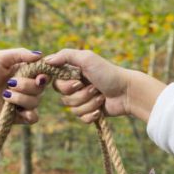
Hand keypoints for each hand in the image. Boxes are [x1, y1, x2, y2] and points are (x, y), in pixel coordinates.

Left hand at [0, 48, 48, 124]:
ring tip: (5, 94)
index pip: (43, 74)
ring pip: (36, 102)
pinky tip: (18, 109)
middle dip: (27, 85)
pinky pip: (33, 118)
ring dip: (21, 98)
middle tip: (10, 83)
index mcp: (23, 72)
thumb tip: (40, 55)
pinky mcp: (17, 116)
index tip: (39, 75)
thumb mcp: (0, 58)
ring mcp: (21, 102)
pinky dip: (30, 114)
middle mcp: (25, 87)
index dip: (44, 75)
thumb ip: (21, 54)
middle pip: (40, 88)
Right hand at [44, 49, 166, 122]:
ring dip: (89, 103)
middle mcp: (76, 87)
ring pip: (73, 110)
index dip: (65, 86)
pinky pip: (81, 119)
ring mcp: (83, 101)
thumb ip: (65, 55)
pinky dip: (92, 114)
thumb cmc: (109, 73)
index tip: (78, 81)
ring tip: (101, 96)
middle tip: (95, 87)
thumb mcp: (87, 58)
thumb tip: (46, 59)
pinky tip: (101, 109)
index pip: (56, 84)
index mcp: (73, 73)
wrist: (127, 92)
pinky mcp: (90, 113)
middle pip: (63, 98)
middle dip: (81, 94)